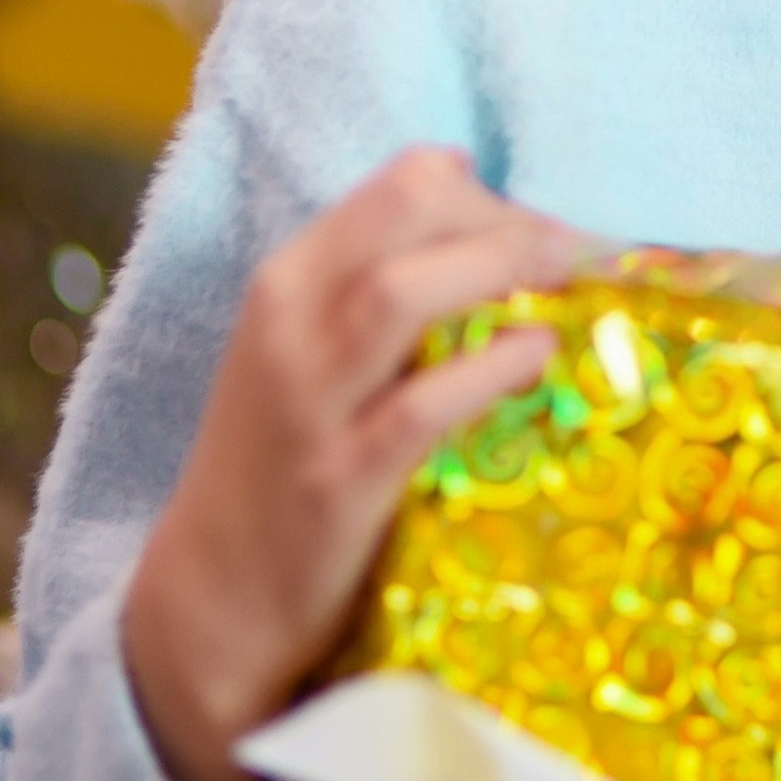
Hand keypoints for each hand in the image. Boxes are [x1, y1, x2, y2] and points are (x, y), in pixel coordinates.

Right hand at [122, 147, 584, 780]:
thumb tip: (480, 203)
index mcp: (289, 279)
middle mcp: (289, 324)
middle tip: (570, 250)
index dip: (488, 193)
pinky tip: (537, 356)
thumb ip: (378, 281)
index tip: (541, 229)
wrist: (210, 595)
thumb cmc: (281, 458)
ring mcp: (309, 403)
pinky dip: (490, 368)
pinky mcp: (337, 481)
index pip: (400, 185)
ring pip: (402, 293)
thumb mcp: (310, 349)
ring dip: (500, 271)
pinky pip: (422, 406)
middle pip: (407, 214)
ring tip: (566, 283)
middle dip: (504, 218)